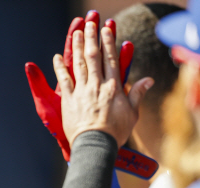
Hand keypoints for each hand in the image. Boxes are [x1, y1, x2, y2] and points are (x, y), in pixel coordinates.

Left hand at [54, 22, 152, 146]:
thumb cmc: (115, 132)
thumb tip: (149, 80)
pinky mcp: (69, 100)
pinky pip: (64, 80)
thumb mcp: (132, 113)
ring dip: (76, 47)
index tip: (106, 31)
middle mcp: (97, 85)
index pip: (110, 60)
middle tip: (89, 25)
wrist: (96, 144)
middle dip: (91, 39)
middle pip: (93, 57)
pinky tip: (56, 57)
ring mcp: (82, 91)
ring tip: (76, 33)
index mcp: (113, 87)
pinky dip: (59, 68)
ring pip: (79, 64)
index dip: (108, 43)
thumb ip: (138, 94)